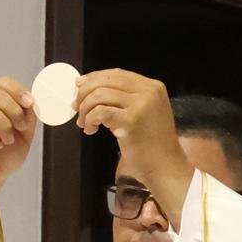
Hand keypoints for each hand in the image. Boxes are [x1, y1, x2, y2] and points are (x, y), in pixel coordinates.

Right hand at [0, 76, 37, 199]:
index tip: (29, 103)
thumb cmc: (3, 157)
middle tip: (19, 129)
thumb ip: (28, 116)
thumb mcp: (24, 135)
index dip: (18, 91)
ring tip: (6, 141)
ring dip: (4, 127)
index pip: (3, 83)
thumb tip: (33, 100)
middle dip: (14, 112)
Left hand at [75, 69, 192, 221]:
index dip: (95, 77)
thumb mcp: (145, 112)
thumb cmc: (153, 144)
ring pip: (100, 95)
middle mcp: (148, 91)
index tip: (80, 86)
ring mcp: (140, 105)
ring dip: (85, 108)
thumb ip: (126, 99)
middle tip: (77, 107)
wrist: (165, 167)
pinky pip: (100, 112)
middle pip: (106, 81)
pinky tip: (91, 130)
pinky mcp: (131, 120)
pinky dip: (90, 119)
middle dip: (85, 92)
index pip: (117, 74)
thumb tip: (93, 89)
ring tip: (85, 123)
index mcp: (152, 86)